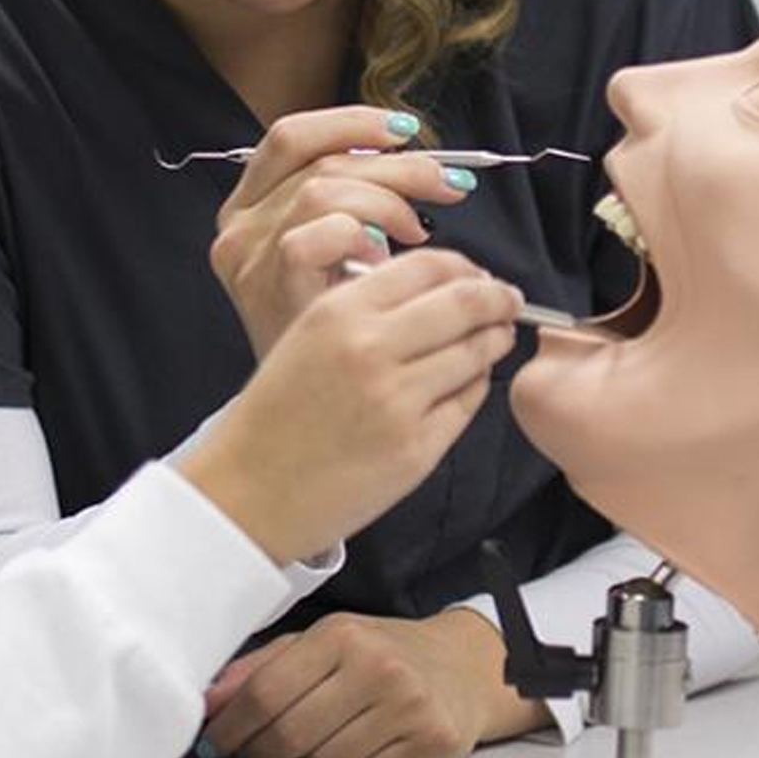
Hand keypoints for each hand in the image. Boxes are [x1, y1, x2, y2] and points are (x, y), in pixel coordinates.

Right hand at [178, 247, 519, 565]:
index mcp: (339, 312)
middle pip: (466, 303)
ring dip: (494, 340)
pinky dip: (476, 386)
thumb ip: (368, 305)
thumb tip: (442, 285)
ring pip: (476, 353)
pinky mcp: (417, 449)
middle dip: (498, 298)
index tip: (479, 275)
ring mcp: (398, 402)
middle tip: (508, 301)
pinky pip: (468, 402)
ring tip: (496, 338)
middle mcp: (371, 349)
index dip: (467, 267)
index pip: (429, 266)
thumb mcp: (308, 335)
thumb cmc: (277, 415)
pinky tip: (467, 382)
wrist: (249, 491)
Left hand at [203, 608, 545, 757]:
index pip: (266, 692)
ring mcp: (408, 706)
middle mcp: (377, 667)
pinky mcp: (432, 741)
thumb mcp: (325, 641)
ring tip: (331, 733)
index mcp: (341, 635)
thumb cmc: (382, 653)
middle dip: (260, 751)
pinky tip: (368, 741)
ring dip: (313, 757)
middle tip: (252, 752)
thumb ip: (264, 667)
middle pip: (290, 735)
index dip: (231, 726)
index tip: (214, 743)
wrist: (465, 666)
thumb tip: (209, 701)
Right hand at [206, 105, 476, 357]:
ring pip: (324, 193)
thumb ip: (351, 212)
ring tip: (419, 235)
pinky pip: (314, 238)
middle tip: (450, 185)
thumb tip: (426, 167)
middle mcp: (237, 236)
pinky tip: (385, 263)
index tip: (406, 132)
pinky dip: (358, 237)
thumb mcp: (325, 267)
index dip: (351, 124)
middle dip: (399, 167)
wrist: (288, 434)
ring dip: (387, 203)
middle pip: (324, 164)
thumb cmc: (320, 352)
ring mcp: (251, 267)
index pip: (289, 139)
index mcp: (243, 214)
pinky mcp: (273, 297)